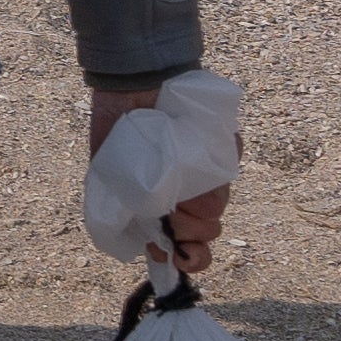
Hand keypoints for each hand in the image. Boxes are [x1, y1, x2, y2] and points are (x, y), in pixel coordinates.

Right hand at [83, 82, 230, 270]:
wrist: (129, 83)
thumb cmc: (115, 130)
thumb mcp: (107, 176)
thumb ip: (119, 212)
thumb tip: (142, 246)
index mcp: (164, 205)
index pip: (188, 245)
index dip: (190, 257)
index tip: (176, 254)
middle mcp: (189, 192)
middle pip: (209, 229)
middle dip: (193, 231)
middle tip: (174, 214)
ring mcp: (207, 170)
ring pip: (221, 201)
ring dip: (204, 199)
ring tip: (180, 179)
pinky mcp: (222, 143)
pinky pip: (232, 158)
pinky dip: (220, 156)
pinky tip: (199, 147)